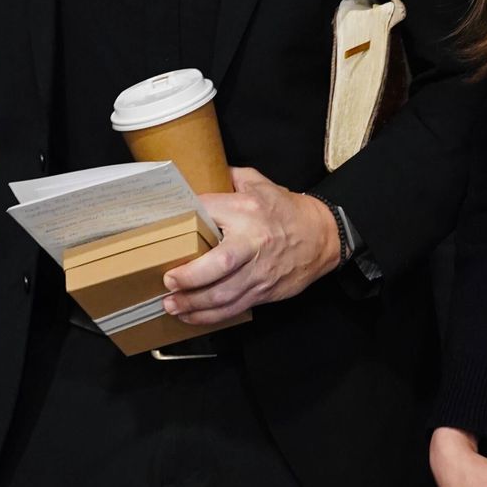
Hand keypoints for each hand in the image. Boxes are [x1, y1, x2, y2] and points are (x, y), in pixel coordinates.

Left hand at [161, 168, 341, 324]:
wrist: (323, 237)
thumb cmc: (288, 211)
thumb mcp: (261, 184)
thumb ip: (231, 177)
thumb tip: (203, 170)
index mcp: (248, 210)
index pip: (209, 213)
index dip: (185, 221)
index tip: (163, 230)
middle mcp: (253, 241)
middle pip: (219, 263)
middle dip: (190, 276)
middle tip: (167, 281)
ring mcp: (259, 270)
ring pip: (224, 293)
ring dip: (194, 303)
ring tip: (171, 305)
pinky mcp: (264, 291)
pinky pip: (234, 308)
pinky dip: (210, 316)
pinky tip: (191, 316)